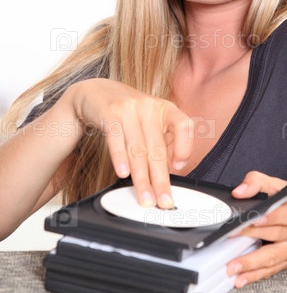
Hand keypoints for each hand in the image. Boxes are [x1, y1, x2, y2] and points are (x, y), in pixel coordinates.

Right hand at [64, 78, 193, 207]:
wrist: (96, 92)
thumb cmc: (128, 112)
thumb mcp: (149, 121)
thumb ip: (161, 141)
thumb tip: (170, 171)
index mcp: (165, 108)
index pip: (184, 125)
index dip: (184, 146)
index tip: (178, 167)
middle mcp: (149, 106)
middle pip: (157, 147)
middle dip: (160, 179)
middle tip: (163, 201)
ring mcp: (129, 108)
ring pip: (137, 149)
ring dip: (141, 178)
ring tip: (144, 197)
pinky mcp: (110, 112)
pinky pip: (116, 139)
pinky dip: (120, 159)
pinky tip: (123, 174)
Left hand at [226, 171, 286, 286]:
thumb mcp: (283, 185)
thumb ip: (258, 182)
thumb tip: (238, 192)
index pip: (282, 213)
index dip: (267, 217)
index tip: (251, 219)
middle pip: (273, 235)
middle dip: (250, 237)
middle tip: (228, 239)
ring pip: (272, 257)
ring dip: (251, 264)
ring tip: (232, 268)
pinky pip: (272, 269)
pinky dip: (256, 276)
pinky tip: (241, 280)